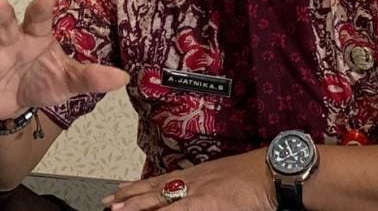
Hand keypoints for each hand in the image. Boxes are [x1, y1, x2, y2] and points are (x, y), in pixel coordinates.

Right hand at [0, 0, 128, 118]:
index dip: (41, 8)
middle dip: (1, 14)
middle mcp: (9, 41)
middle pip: (5, 23)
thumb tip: (123, 79)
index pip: (39, 19)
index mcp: (34, 36)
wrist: (14, 104)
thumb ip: (91, 77)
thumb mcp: (68, 81)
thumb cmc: (42, 80)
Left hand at [101, 149, 274, 210]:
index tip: (120, 190)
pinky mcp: (206, 202)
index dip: (138, 186)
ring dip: (135, 205)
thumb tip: (200, 195)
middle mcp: (192, 180)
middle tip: (107, 201)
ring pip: (159, 198)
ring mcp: (197, 191)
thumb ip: (207, 186)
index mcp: (197, 174)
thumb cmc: (254, 175)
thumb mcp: (224, 179)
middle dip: (129, 196)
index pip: (160, 180)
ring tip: (114, 209)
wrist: (270, 170)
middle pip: (154, 188)